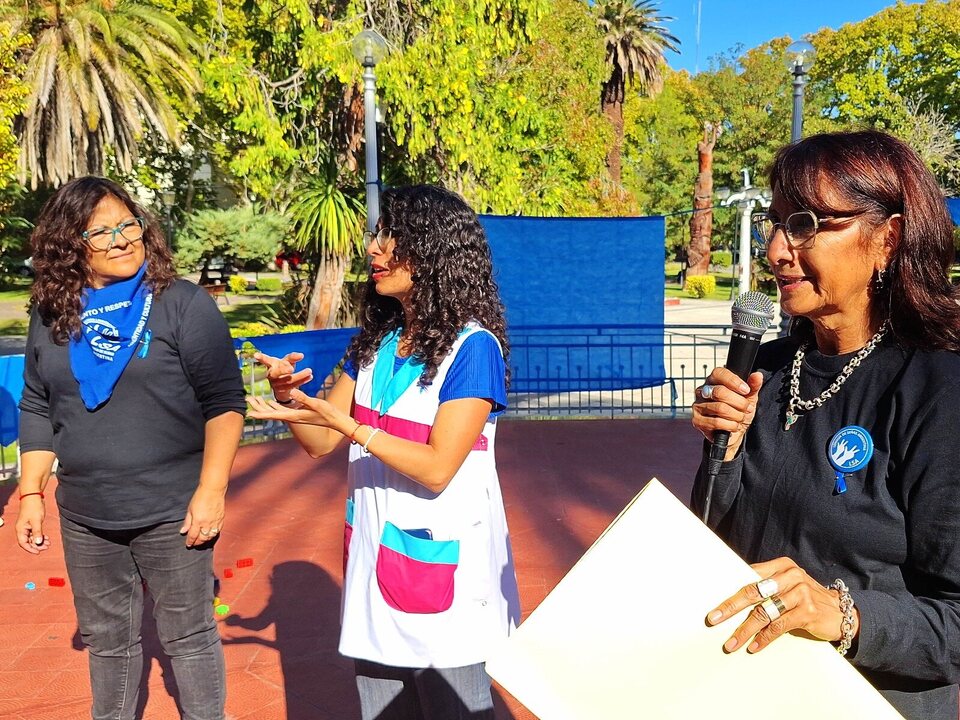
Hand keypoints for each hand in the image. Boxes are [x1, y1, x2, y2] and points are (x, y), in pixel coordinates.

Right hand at [16, 496, 50, 553]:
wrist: (34, 497)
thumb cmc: (33, 507)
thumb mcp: (36, 521)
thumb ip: (37, 532)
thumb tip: (38, 543)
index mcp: (21, 529)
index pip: (23, 543)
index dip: (30, 549)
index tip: (38, 552)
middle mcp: (22, 529)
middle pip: (28, 541)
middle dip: (37, 545)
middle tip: (46, 547)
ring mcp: (27, 526)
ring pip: (33, 537)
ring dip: (40, 541)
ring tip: (48, 543)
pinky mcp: (32, 524)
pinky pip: (35, 533)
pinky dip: (40, 536)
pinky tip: (46, 538)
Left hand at [181, 485, 225, 547]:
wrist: (213, 490)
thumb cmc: (200, 497)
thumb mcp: (190, 509)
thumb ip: (187, 522)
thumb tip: (183, 531)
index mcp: (198, 521)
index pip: (193, 535)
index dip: (190, 541)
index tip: (188, 544)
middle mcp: (207, 523)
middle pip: (202, 538)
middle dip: (197, 542)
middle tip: (194, 544)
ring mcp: (215, 522)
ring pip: (210, 536)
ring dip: (205, 540)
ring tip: (201, 540)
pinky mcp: (221, 519)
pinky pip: (217, 531)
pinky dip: (213, 534)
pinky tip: (210, 534)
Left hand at [247, 388, 343, 428]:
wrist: (335, 420)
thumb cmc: (327, 412)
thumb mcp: (316, 404)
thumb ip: (304, 398)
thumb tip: (292, 392)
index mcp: (294, 415)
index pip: (274, 414)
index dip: (261, 413)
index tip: (249, 412)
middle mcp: (291, 417)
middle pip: (271, 412)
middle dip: (258, 407)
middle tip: (247, 399)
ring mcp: (294, 415)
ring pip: (274, 410)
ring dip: (263, 405)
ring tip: (254, 399)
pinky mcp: (298, 412)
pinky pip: (282, 409)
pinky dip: (273, 405)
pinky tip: (269, 401)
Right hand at [253, 351, 312, 401]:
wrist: (282, 385)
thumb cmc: (284, 368)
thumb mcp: (287, 361)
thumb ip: (293, 357)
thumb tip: (301, 355)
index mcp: (271, 365)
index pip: (266, 360)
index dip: (261, 358)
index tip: (255, 355)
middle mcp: (271, 375)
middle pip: (276, 372)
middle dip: (283, 370)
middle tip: (291, 368)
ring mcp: (276, 384)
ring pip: (288, 380)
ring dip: (300, 375)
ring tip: (310, 370)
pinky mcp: (282, 391)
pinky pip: (293, 386)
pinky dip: (303, 381)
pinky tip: (310, 377)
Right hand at [691, 368, 763, 459]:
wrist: (734, 433)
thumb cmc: (738, 411)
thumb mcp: (749, 398)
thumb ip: (753, 386)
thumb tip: (757, 375)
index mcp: (713, 381)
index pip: (719, 373)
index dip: (734, 381)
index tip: (746, 390)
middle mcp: (702, 391)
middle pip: (720, 392)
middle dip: (739, 403)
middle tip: (747, 408)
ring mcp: (697, 406)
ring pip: (720, 408)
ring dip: (736, 416)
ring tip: (740, 418)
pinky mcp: (697, 421)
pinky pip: (716, 422)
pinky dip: (730, 425)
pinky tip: (733, 426)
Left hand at [706, 557, 856, 653]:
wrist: (843, 613)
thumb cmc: (807, 599)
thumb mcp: (788, 585)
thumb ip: (766, 585)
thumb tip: (734, 596)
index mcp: (782, 566)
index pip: (749, 575)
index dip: (730, 589)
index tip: (713, 601)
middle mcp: (791, 576)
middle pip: (752, 592)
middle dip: (730, 607)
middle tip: (713, 619)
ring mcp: (800, 593)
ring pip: (764, 613)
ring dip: (744, 630)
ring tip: (731, 643)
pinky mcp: (807, 612)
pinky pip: (778, 626)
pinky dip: (764, 638)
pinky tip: (753, 646)